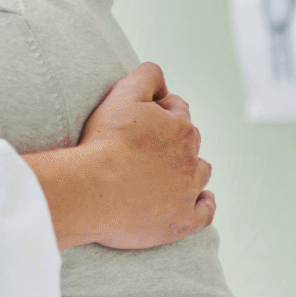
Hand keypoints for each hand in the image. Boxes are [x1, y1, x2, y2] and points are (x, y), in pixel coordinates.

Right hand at [25, 63, 215, 250]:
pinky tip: (198, 200)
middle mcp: (190, 159)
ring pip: (200, 174)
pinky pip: (204, 212)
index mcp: (180, 128)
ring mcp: (187, 192)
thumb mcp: (123, 95)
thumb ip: (146, 77)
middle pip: (190, 142)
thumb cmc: (104, 143)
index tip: (140, 120)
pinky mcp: (181, 221)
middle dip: (173, 141)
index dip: (159, 112)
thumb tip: (161, 76)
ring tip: (168, 174)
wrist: (91, 190)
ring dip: (189, 170)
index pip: (177, 111)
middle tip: (144, 147)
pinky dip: (203, 204)